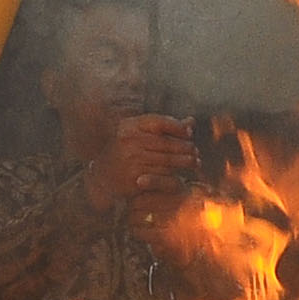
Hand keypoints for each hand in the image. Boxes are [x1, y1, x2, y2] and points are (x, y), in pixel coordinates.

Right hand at [83, 114, 199, 212]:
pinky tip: (182, 175)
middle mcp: (129, 140)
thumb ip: (166, 128)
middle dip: (185, 147)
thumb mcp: (140, 135)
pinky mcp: (135, 177)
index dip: (177, 127)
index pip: (159, 122)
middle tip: (196, 151)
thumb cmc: (125, 152)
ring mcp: (131, 159)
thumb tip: (191, 122)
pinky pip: (162, 176)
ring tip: (195, 162)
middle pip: (166, 142)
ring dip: (184, 162)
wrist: (102, 177)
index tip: (189, 133)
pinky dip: (174, 175)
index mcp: (130, 126)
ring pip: (166, 160)